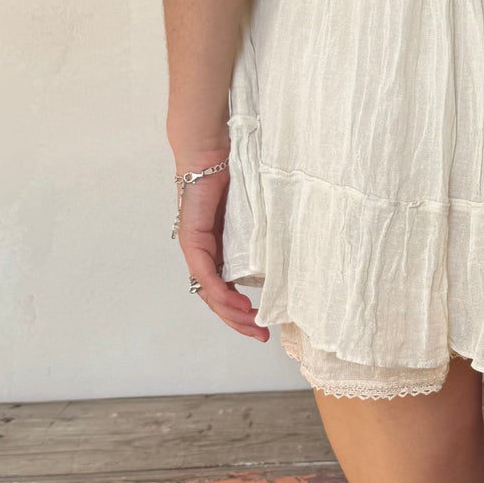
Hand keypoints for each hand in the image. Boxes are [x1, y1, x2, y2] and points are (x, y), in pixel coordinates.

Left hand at [173, 146, 269, 341]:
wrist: (212, 147)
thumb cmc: (235, 171)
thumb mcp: (256, 211)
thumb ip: (263, 231)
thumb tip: (291, 246)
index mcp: (219, 247)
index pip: (226, 289)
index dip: (241, 311)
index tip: (263, 326)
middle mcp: (204, 251)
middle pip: (216, 298)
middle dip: (238, 321)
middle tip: (261, 336)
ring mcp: (196, 246)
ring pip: (208, 292)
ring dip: (230, 313)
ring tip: (252, 325)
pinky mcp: (192, 238)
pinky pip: (203, 273)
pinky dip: (218, 292)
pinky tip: (234, 305)